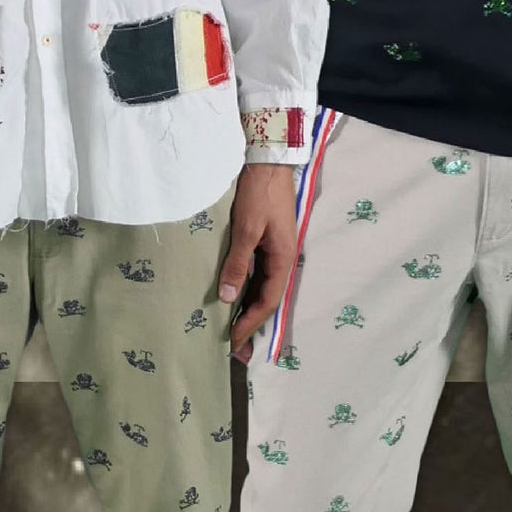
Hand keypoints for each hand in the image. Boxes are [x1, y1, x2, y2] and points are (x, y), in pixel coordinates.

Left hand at [219, 164, 299, 361]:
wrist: (268, 163)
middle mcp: (282, 260)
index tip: (232, 340)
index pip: (267, 302)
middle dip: (251, 324)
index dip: (250, 323)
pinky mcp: (266, 244)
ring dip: (249, 310)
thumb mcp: (246, 230)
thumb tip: (228, 297)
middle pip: (268, 300)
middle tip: (234, 348)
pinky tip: (234, 298)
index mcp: (283, 259)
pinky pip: (258, 275)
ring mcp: (275, 252)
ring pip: (263, 289)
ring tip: (232, 330)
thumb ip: (237, 263)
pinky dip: (247, 290)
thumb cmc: (259, 195)